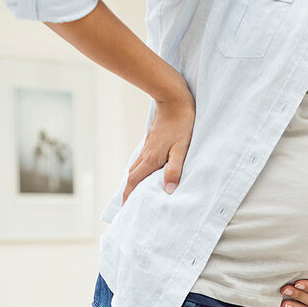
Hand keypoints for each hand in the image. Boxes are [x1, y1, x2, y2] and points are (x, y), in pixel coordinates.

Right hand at [122, 79, 195, 204]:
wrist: (173, 98)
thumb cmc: (181, 124)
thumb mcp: (182, 149)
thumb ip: (175, 169)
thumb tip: (168, 189)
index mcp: (152, 159)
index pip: (135, 181)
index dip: (129, 195)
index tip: (125, 208)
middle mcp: (146, 154)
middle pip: (132, 176)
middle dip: (129, 191)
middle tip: (129, 204)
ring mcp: (148, 146)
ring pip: (136, 166)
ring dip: (133, 180)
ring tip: (135, 191)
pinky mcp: (151, 140)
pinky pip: (142, 158)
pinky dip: (140, 169)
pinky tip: (146, 171)